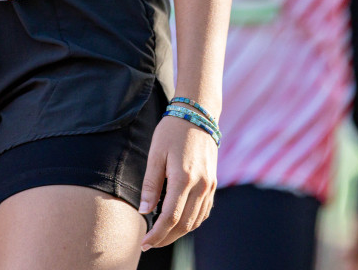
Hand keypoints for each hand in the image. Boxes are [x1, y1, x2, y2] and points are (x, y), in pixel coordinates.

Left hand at [138, 114, 217, 250]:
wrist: (198, 114)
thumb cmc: (172, 131)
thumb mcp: (156, 154)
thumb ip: (151, 184)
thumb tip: (145, 211)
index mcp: (184, 178)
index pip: (170, 217)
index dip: (156, 234)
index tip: (144, 242)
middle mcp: (201, 185)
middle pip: (184, 224)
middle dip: (166, 238)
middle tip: (149, 244)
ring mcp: (210, 186)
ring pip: (196, 221)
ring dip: (178, 233)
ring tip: (161, 236)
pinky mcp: (213, 183)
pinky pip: (204, 211)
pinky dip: (191, 222)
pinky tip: (179, 223)